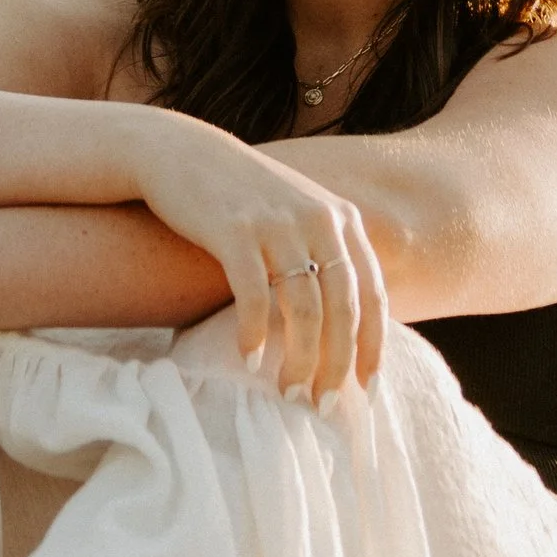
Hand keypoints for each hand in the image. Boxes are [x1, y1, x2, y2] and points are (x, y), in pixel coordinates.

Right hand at [120, 111, 386, 400]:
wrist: (183, 151)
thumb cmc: (243, 197)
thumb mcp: (299, 214)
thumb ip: (327, 255)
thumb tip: (345, 328)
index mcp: (342, 219)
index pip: (373, 295)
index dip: (373, 347)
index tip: (366, 390)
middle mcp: (318, 219)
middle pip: (343, 309)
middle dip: (336, 364)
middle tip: (324, 405)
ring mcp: (277, 224)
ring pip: (304, 309)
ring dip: (298, 359)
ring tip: (288, 392)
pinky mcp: (234, 231)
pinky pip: (253, 296)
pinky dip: (253, 334)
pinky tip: (248, 360)